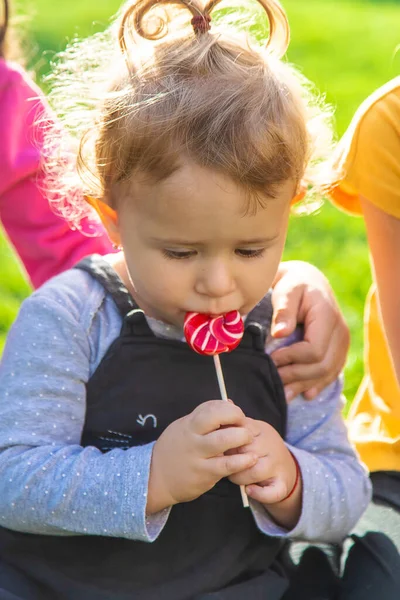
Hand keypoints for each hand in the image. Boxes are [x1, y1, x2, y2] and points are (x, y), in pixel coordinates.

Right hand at [146, 401, 257, 513]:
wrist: (155, 478)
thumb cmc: (174, 450)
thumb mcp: (184, 428)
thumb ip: (205, 417)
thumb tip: (230, 403)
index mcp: (189, 424)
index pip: (210, 407)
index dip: (229, 408)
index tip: (237, 415)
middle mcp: (192, 437)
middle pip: (216, 418)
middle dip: (237, 418)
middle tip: (246, 426)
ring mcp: (198, 456)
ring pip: (223, 440)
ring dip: (242, 437)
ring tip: (250, 439)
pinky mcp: (205, 474)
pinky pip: (227, 465)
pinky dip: (242, 461)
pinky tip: (251, 458)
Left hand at [228, 419, 301, 528]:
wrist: (286, 468)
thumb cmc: (260, 447)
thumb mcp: (251, 430)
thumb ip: (237, 421)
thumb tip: (226, 401)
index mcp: (262, 429)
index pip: (242, 430)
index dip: (229, 440)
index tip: (223, 447)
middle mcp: (272, 445)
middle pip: (247, 450)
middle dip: (231, 460)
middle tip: (225, 463)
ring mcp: (278, 464)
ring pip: (255, 470)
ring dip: (240, 477)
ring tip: (234, 477)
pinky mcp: (283, 483)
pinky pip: (272, 491)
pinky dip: (259, 493)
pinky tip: (249, 491)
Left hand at [270, 261, 348, 400]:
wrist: (308, 281)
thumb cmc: (292, 284)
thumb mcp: (286, 289)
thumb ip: (283, 309)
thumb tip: (279, 333)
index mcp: (327, 316)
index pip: (314, 349)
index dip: (291, 359)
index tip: (270, 359)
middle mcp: (340, 332)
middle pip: (321, 366)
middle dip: (296, 376)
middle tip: (272, 380)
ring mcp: (342, 343)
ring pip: (327, 373)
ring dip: (304, 385)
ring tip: (283, 394)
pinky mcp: (338, 350)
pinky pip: (332, 372)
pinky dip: (317, 384)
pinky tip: (305, 394)